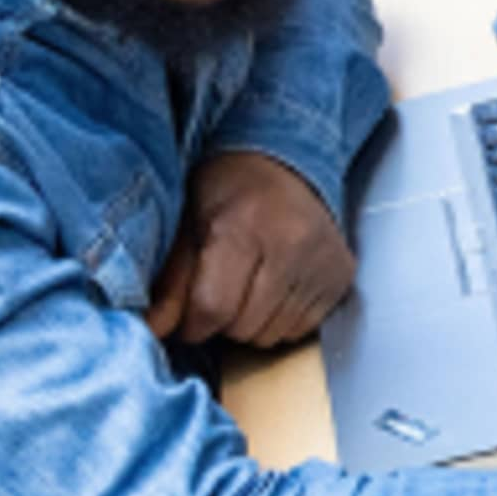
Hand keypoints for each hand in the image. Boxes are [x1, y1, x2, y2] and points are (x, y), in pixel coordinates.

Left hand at [147, 151, 353, 347]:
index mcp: (244, 226)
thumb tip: (154, 329)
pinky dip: (282, 319)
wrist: (284, 161)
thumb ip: (172, 279)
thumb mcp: (187, 223)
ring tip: (249, 287)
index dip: (193, 323)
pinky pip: (303, 328)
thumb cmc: (228, 190)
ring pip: (274, 334)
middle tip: (221, 292)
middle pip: (244, 327)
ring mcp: (323, 262)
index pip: (213, 307)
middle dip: (224, 320)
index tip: (188, 317)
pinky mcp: (342, 275)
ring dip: (254, 322)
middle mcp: (292, 244)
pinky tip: (276, 288)